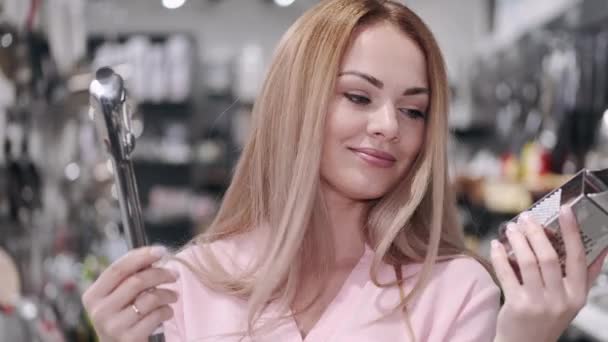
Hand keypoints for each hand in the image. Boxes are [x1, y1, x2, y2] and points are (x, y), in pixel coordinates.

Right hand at [82, 246, 178, 341]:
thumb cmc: (123, 316)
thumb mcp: (118, 297)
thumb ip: (130, 276)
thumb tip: (154, 254)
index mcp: (93, 295)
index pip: (118, 269)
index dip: (141, 256)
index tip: (161, 250)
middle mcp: (99, 311)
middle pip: (136, 281)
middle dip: (161, 274)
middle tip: (175, 274)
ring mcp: (113, 326)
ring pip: (149, 298)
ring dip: (167, 294)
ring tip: (173, 295)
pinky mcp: (129, 338)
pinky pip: (156, 316)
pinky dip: (167, 311)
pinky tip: (167, 312)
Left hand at [491, 205, 607, 341]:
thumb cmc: (547, 318)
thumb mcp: (571, 301)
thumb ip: (584, 277)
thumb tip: (602, 249)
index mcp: (577, 295)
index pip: (578, 258)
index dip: (573, 231)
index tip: (566, 209)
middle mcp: (560, 300)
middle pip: (549, 257)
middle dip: (536, 233)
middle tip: (526, 217)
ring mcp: (538, 304)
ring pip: (527, 262)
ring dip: (517, 240)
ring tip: (511, 227)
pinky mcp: (517, 306)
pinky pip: (507, 274)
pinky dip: (500, 256)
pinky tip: (495, 245)